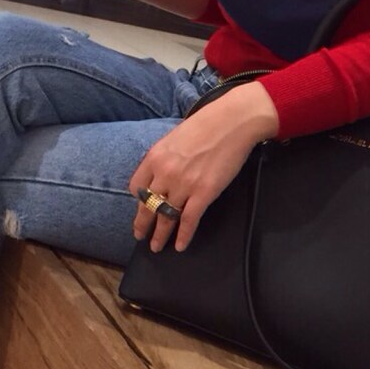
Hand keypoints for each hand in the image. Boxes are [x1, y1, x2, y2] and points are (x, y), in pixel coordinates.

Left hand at [130, 83, 279, 252]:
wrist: (232, 121)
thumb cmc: (206, 124)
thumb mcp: (174, 138)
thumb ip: (164, 158)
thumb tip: (161, 173)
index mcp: (154, 157)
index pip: (137, 187)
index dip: (139, 200)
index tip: (142, 206)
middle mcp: (165, 173)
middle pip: (147, 206)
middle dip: (142, 224)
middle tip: (140, 236)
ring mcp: (184, 185)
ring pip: (166, 217)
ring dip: (160, 235)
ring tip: (157, 247)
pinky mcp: (204, 193)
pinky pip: (189, 220)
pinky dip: (183, 235)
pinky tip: (180, 246)